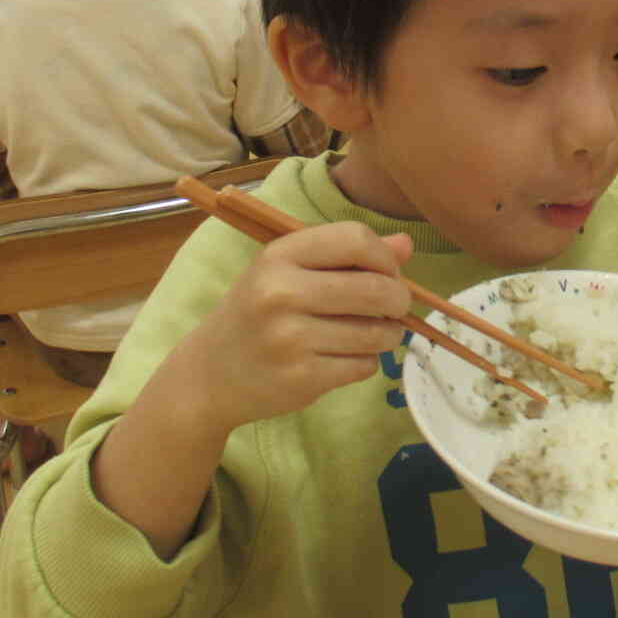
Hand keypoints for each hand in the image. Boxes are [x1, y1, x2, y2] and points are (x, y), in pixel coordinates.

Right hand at [180, 224, 415, 432]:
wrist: (210, 373)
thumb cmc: (256, 313)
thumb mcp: (288, 272)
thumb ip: (346, 255)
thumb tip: (406, 245)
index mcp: (279, 256)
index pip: (355, 239)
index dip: (384, 257)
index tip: (387, 272)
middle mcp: (282, 293)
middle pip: (375, 288)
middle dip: (398, 299)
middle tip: (394, 307)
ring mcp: (291, 338)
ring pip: (376, 333)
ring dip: (387, 334)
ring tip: (375, 334)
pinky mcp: (303, 378)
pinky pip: (363, 366)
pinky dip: (366, 362)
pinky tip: (345, 357)